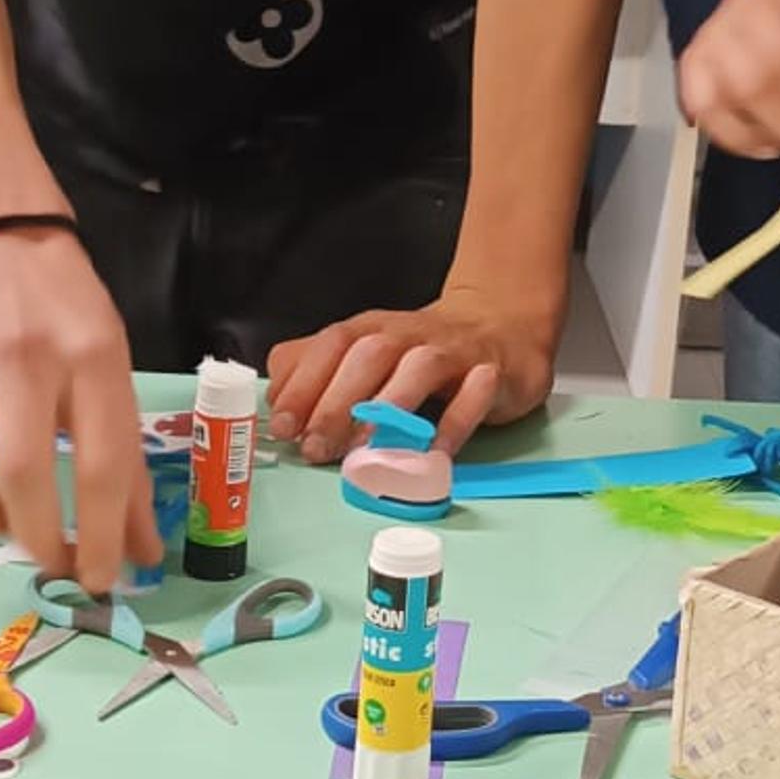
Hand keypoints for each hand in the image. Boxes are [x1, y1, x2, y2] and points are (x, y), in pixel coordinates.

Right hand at [0, 228, 163, 592]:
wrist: (1, 236)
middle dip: (38, 540)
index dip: (102, 536)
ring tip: (4, 525)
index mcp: (92, 355)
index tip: (100, 582)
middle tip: (50, 565)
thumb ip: (128, 465)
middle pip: (20, 472)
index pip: (101, 465)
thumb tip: (141, 555)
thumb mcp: (115, 374)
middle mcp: (23, 351)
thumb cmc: (70, 316)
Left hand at [265, 284, 560, 463]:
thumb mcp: (363, 352)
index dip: (301, 384)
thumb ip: (316, 370)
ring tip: (365, 450)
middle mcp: (406, 334)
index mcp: (369, 329)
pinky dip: (453, 425)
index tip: (283, 427)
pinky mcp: (490, 372)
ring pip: (418, 369)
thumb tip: (278, 407)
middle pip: (366, 356)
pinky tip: (434, 454)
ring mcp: (451, 351)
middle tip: (316, 448)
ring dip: (388, 407)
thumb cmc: (419, 351)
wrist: (501, 325)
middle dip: (336, 402)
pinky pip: (473, 396)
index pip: (328, 346)